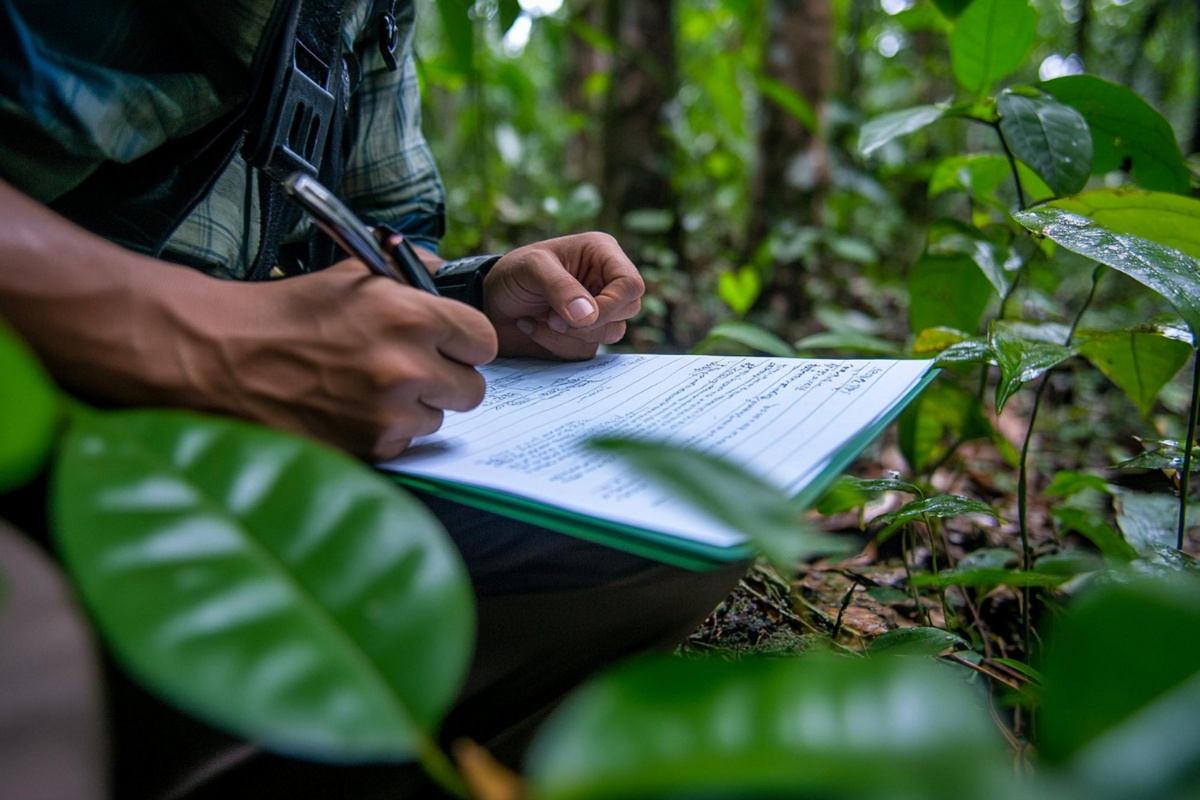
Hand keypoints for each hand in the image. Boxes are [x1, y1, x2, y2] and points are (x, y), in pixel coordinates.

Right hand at [0, 179, 495, 460]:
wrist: (218, 357)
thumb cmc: (286, 311)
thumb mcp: (352, 274)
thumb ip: (411, 274)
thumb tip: (448, 277)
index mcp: (410, 316)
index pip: (484, 340)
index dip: (465, 342)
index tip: (449, 344)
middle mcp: (407, 367)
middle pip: (472, 388)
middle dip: (447, 379)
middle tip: (413, 370)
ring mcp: (388, 414)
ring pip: (439, 420)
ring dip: (416, 409)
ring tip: (370, 388)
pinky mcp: (368, 449)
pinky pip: (405, 443)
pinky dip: (386, 431)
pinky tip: (350, 409)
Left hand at [481, 233, 644, 358]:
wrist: (488, 304)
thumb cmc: (511, 275)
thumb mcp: (531, 269)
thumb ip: (560, 288)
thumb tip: (588, 316)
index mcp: (602, 254)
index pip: (631, 284)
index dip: (612, 305)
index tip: (579, 316)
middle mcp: (605, 281)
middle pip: (627, 311)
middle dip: (589, 323)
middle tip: (552, 318)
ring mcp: (598, 310)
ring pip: (610, 335)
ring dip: (569, 335)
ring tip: (540, 319)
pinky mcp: (585, 336)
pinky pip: (586, 351)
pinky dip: (557, 346)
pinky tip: (534, 327)